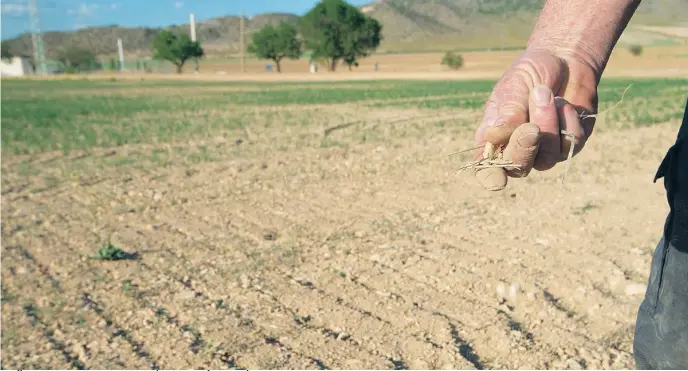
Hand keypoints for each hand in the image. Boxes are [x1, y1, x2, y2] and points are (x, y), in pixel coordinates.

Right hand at [474, 47, 599, 190]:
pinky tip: (563, 102)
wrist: (564, 59)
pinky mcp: (569, 145)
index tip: (498, 181)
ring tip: (545, 93)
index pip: (487, 169)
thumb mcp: (513, 86)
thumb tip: (493, 135)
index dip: (491, 177)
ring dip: (547, 124)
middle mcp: (517, 149)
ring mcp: (544, 150)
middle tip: (530, 127)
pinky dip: (568, 120)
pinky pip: (570, 143)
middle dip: (524, 148)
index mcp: (493, 138)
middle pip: (518, 168)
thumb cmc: (530, 73)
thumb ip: (507, 112)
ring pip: (546, 158)